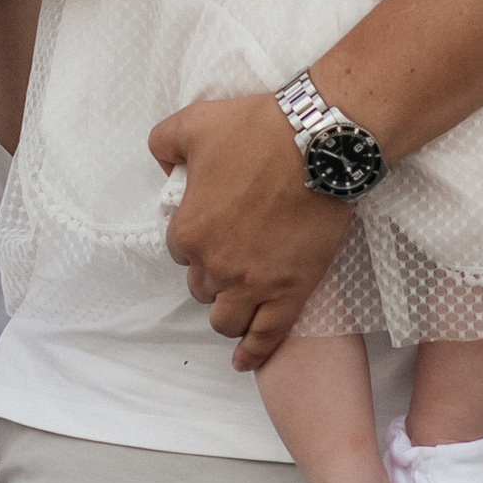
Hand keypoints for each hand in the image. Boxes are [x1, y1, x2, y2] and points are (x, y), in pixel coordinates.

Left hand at [151, 92, 351, 372]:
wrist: (319, 144)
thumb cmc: (258, 131)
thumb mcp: (193, 123)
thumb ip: (164, 144)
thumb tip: (164, 167)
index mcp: (188, 231)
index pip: (179, 252)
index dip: (197, 241)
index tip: (215, 230)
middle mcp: (216, 265)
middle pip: (202, 287)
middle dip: (213, 276)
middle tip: (233, 258)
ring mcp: (253, 284)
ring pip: (227, 319)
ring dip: (229, 312)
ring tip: (239, 305)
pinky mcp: (290, 292)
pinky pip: (266, 336)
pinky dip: (254, 352)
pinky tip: (245, 360)